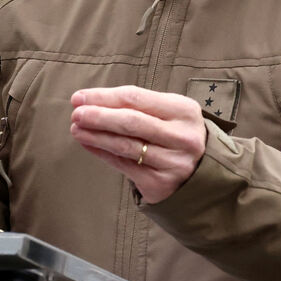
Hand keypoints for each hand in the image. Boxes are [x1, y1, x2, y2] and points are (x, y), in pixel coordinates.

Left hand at [70, 85, 206, 203]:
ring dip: (96, 136)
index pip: (135, 98)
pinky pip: (124, 165)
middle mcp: (181, 136)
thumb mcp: (170, 113)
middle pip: (130, 122)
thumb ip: (138, 106)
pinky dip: (102, 153)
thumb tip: (92, 101)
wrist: (204, 172)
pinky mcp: (160, 183)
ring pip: (125, 145)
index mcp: (183, 111)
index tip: (80, 97)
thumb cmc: (178, 134)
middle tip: (76, 113)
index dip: (103, 97)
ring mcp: (172, 162)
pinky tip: (89, 144)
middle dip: (98, 116)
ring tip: (76, 129)